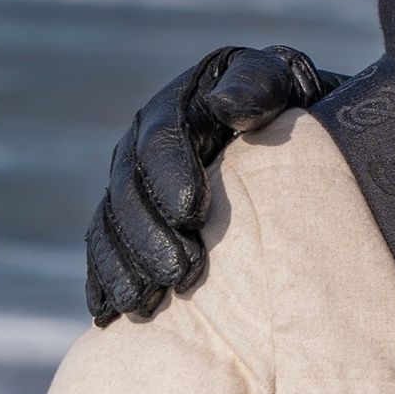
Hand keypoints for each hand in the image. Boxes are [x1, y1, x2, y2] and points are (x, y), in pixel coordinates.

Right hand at [85, 45, 337, 324]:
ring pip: (110, 223)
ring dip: (124, 266)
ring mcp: (131, 180)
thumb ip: (258, 85)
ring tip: (145, 304)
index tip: (192, 214)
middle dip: (148, 235)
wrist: (287, 130)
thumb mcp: (283, 81)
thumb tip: (227, 104)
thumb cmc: (290, 106)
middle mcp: (142, 140)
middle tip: (181, 275)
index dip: (170, 175)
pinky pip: (104, 247)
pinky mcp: (128, 217)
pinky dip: (105, 279)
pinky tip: (111, 312)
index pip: (162, 138)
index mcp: (178, 104)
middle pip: (129, 188)